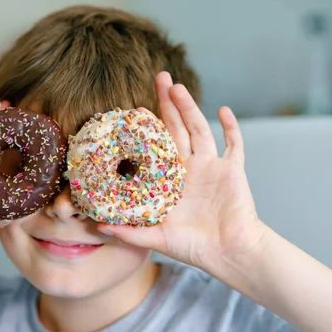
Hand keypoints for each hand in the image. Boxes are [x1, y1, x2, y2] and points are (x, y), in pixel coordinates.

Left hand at [97, 72, 266, 270]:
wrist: (229, 254)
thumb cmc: (193, 247)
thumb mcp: (156, 238)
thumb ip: (129, 231)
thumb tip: (97, 226)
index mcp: (170, 180)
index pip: (155, 146)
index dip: (146, 129)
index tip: (132, 111)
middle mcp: (190, 168)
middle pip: (177, 128)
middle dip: (168, 103)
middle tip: (159, 77)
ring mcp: (212, 167)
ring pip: (199, 129)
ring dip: (190, 107)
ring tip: (177, 87)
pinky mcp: (233, 170)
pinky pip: (234, 144)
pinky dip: (230, 127)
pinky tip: (222, 110)